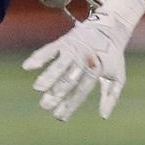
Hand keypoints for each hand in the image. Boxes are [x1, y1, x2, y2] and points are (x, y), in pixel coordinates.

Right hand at [22, 0, 144, 120]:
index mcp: (97, 69)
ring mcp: (73, 50)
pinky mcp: (64, 41)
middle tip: (45, 105)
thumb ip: (111, 96)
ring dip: (48, 76)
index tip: (60, 117)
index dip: (70, 104)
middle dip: (57, 93)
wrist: (110, 28)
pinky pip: (50, 49)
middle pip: (69, 79)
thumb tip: (104, 117)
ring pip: (59, 65)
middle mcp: (84, 59)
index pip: (81, 90)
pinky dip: (39, 56)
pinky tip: (28, 66)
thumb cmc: (112, 57)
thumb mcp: (117, 76)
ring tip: (38, 88)